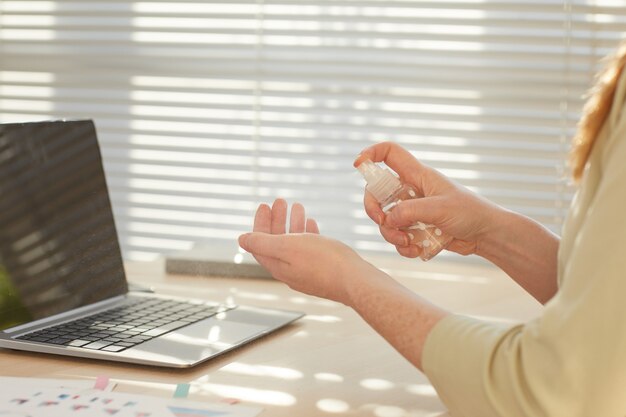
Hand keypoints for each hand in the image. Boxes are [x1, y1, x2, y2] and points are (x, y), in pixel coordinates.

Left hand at [238, 199, 367, 303]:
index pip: (260, 243)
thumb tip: (241, 240)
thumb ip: (263, 242)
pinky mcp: (323, 270)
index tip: (265, 205)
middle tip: (280, 201)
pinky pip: (310, 249)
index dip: (260, 223)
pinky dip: (308, 234)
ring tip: (297, 206)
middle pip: (276, 242)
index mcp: (278, 265)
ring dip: (293, 224)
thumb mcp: (288, 246)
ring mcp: (307, 271)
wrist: (355, 280)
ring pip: (294, 244)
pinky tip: (312, 224)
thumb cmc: (323, 262)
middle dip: (276, 220)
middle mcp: (290, 271)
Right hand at [355, 141, 503, 258]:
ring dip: (391, 234)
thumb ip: (411, 211)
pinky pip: (397, 238)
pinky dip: (403, 247)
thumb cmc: (470, 212)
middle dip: (374, 209)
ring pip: (385, 220)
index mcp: (417, 175)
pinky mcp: (415, 229)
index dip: (372, 153)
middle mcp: (410, 191)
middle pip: (377, 193)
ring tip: (408, 243)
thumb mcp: (439, 208)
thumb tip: (388, 219)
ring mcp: (412, 211)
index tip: (358, 164)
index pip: (390, 153)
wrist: (486, 235)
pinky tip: (417, 251)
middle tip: (382, 222)